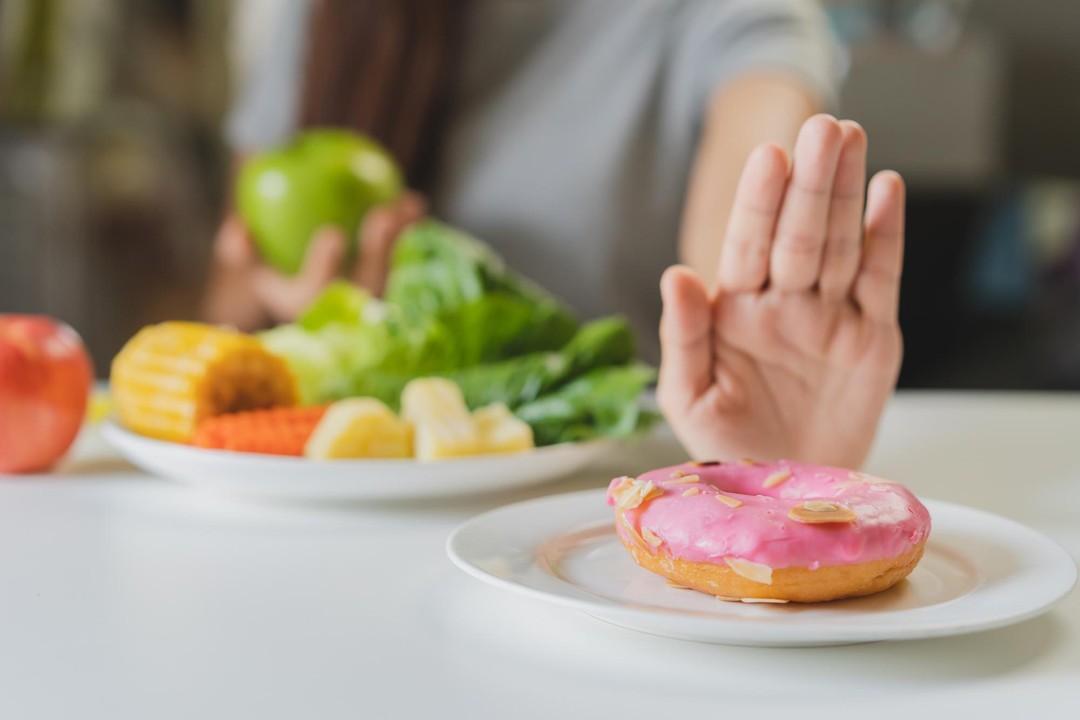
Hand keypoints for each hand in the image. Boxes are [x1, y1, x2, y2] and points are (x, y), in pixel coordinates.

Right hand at [206, 192, 424, 327]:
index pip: (316, 292)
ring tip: (407, 203)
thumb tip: (239, 225)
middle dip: (378, 253)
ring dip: (403, 238)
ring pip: (394, 270)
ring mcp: (375, 304)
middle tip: (383, 216)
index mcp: (310, 307)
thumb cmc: (282, 277)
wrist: (320, 304)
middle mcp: (347, 311)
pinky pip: (408, 260)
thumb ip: (241, 251)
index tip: (334, 233)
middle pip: (367, 284)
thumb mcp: (255, 269)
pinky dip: (413, 231)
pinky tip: (413, 199)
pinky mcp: (399, 293)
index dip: (325, 266)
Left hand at [657, 115, 904, 467]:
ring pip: (839, 243)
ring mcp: (829, 316)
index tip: (769, 158)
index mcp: (735, 312)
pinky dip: (885, 238)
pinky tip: (886, 191)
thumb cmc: (728, 446)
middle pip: (798, 233)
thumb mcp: (690, 398)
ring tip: (851, 138)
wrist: (788, 490)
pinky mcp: (872, 338)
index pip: (747, 246)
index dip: (758, 204)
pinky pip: (879, 280)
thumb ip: (684, 337)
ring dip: (846, 192)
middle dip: (809, 182)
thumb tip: (675, 274)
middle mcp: (783, 303)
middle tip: (823, 127)